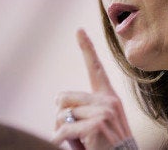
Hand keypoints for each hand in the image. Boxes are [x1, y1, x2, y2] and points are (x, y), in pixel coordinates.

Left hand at [52, 29, 134, 149]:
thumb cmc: (108, 147)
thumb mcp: (98, 125)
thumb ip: (83, 111)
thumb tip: (58, 106)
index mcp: (109, 98)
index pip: (96, 69)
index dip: (87, 47)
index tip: (79, 30)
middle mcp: (108, 101)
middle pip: (63, 98)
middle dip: (60, 117)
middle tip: (69, 132)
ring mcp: (103, 111)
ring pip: (62, 116)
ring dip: (60, 132)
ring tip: (76, 142)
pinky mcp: (96, 124)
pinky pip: (64, 130)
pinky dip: (59, 141)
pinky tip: (68, 146)